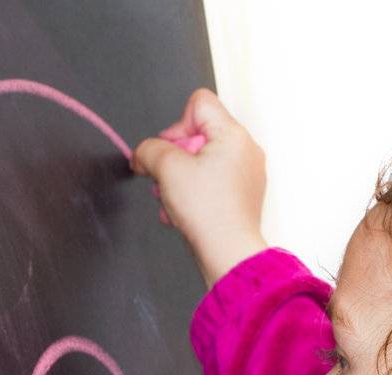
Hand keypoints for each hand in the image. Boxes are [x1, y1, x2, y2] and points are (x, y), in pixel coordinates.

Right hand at [131, 87, 268, 284]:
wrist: (228, 254)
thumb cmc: (209, 214)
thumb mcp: (166, 169)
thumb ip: (148, 150)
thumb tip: (144, 153)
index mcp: (234, 135)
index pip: (199, 103)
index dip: (176, 125)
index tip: (170, 151)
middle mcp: (246, 150)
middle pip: (198, 135)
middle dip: (175, 158)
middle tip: (167, 180)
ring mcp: (247, 174)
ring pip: (202, 162)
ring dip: (180, 179)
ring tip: (174, 201)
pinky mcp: (243, 195)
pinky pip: (212, 183)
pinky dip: (194, 194)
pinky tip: (184, 213)